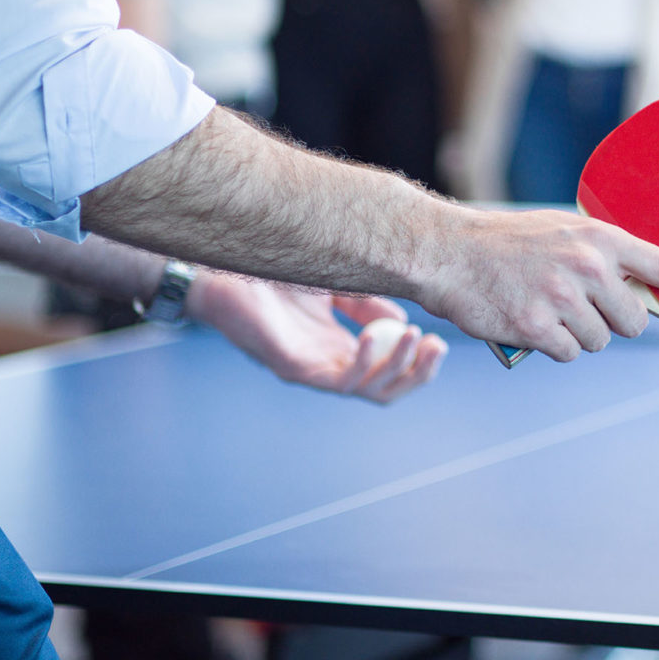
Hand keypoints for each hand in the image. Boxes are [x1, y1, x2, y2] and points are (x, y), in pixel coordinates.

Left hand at [186, 273, 446, 402]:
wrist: (221, 269)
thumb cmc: (271, 276)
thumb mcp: (332, 286)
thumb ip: (365, 303)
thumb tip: (404, 322)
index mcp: (338, 348)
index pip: (387, 372)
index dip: (417, 364)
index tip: (437, 340)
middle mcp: (326, 364)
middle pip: (383, 390)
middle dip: (417, 375)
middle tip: (435, 348)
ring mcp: (309, 368)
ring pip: (365, 389)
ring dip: (396, 368)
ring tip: (414, 339)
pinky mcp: (291, 366)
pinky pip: (336, 380)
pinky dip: (362, 363)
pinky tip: (375, 335)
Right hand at [423, 206, 658, 362]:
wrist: (447, 250)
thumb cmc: (507, 244)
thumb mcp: (562, 232)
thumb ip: (601, 257)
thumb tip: (642, 289)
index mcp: (599, 237)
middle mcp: (587, 266)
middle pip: (632, 322)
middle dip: (612, 322)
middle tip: (577, 305)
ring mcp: (562, 297)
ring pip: (599, 342)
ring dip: (576, 335)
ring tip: (543, 307)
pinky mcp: (537, 326)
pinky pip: (568, 353)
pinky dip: (552, 346)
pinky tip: (528, 322)